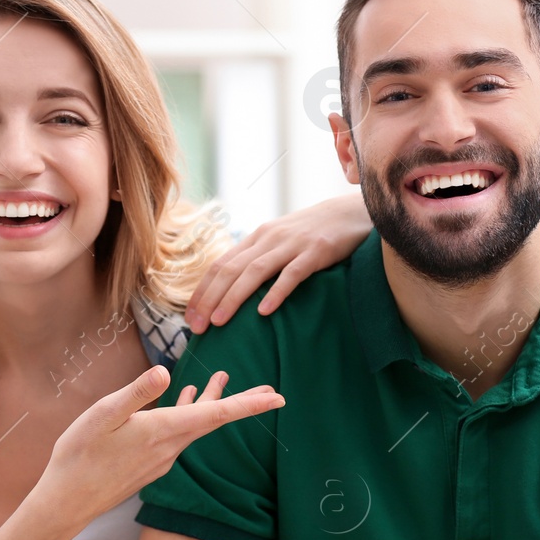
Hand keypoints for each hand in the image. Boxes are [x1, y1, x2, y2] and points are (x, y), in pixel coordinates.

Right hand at [32, 366, 283, 528]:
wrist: (67, 501)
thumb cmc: (79, 456)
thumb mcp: (103, 415)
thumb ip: (137, 393)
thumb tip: (166, 371)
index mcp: (163, 431)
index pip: (216, 414)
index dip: (249, 405)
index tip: (278, 398)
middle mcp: (169, 447)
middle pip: (214, 420)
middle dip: (242, 403)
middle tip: (271, 393)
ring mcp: (161, 458)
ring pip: (196, 425)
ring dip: (211, 403)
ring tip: (221, 379)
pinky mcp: (150, 463)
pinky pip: (178, 434)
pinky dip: (188, 413)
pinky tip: (181, 402)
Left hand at [185, 194, 370, 333]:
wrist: (350, 212)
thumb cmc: (312, 233)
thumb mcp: (280, 241)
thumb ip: (259, 258)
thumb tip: (234, 288)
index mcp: (257, 238)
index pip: (220, 265)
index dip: (202, 291)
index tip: (189, 317)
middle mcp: (269, 239)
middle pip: (231, 270)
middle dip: (210, 299)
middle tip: (197, 327)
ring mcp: (292, 244)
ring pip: (255, 272)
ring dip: (233, 297)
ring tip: (219, 322)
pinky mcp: (316, 252)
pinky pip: (292, 274)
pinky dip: (276, 292)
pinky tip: (264, 311)